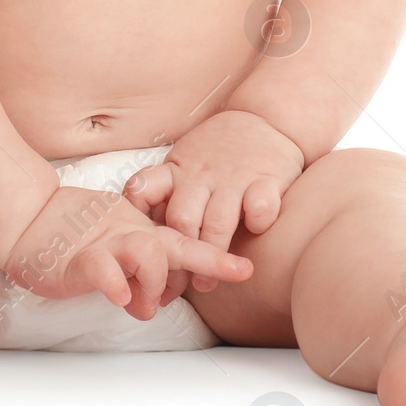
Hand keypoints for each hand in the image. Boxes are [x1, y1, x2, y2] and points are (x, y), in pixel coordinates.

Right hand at [1, 183, 253, 321]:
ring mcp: (103, 243)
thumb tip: (151, 302)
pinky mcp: (77, 258)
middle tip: (218, 279)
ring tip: (142, 305)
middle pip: (175, 245)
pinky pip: (102, 269)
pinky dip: (116, 283)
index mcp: (138, 231)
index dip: (215, 257)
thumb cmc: (70, 233)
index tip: (245, 270)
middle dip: (204, 264)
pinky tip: (119, 296)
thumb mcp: (112, 248)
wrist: (25, 217)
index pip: (183, 242)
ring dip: (155, 283)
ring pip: (147, 253)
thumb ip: (135, 269)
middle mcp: (127, 233)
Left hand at [122, 111, 304, 291]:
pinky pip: (260, 206)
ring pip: (218, 222)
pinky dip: (257, 222)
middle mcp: (201, 174)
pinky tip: (255, 232)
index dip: (138, 225)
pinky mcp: (267, 179)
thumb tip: (145, 247)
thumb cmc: (217, 151)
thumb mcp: (184, 164)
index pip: (143, 191)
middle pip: (181, 218)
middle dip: (177, 257)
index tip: (141, 255)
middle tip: (173, 288)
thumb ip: (168, 197)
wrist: (264, 117)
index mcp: (176, 171)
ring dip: (212, 255)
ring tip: (207, 283)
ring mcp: (234, 177)